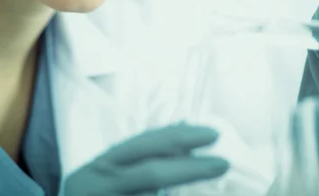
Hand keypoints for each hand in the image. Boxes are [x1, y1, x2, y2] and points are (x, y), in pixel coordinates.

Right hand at [64, 123, 229, 195]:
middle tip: (223, 163)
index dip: (177, 138)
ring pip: (149, 191)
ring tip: (212, 175)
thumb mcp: (109, 175)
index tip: (211, 134)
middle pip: (149, 173)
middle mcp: (96, 183)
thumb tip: (182, 128)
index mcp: (98, 167)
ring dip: (182, 187)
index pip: (142, 146)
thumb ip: (139, 158)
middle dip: (189, 167)